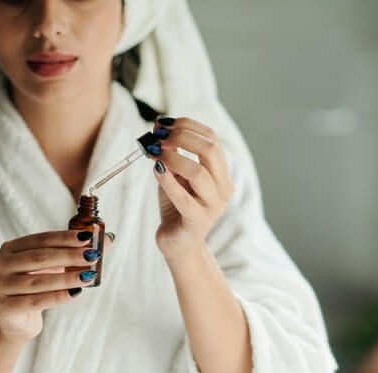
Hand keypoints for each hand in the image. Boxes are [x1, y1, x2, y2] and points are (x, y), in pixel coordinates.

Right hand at [0, 230, 110, 341]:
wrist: (16, 324)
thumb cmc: (35, 290)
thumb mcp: (52, 269)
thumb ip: (73, 254)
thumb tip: (107, 240)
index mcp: (9, 249)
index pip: (40, 240)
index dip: (64, 238)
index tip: (87, 238)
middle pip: (39, 258)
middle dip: (69, 256)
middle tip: (92, 256)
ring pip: (38, 281)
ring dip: (67, 278)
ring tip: (89, 276)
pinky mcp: (1, 308)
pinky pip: (35, 301)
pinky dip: (57, 297)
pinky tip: (76, 293)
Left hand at [149, 117, 234, 262]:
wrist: (177, 244)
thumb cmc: (177, 208)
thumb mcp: (175, 176)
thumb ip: (170, 154)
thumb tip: (158, 126)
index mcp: (221, 173)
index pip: (211, 138)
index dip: (187, 125)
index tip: (162, 123)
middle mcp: (223, 188)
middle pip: (209, 150)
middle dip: (181, 137)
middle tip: (158, 136)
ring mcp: (213, 206)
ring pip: (198, 172)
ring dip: (173, 157)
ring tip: (154, 153)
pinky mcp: (197, 222)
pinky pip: (184, 198)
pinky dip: (168, 180)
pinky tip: (156, 169)